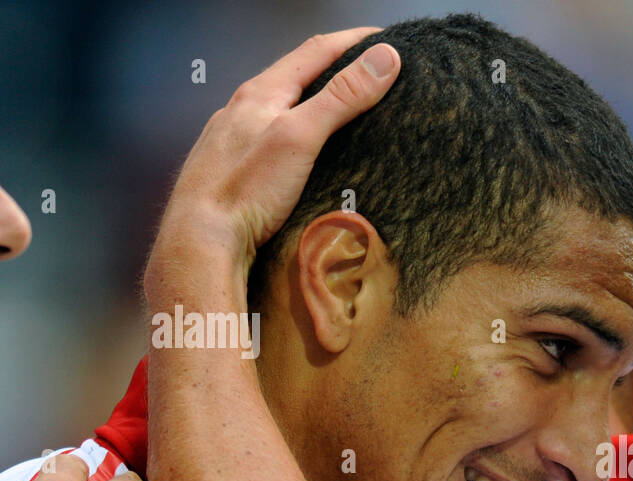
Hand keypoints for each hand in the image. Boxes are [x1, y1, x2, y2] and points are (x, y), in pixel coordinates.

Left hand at [144, 28, 400, 295]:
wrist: (199, 240)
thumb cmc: (244, 189)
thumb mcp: (301, 136)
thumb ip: (342, 96)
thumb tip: (384, 58)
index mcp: (259, 93)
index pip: (315, 51)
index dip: (352, 41)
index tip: (383, 39)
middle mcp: (241, 109)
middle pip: (294, 76)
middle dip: (332, 67)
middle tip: (366, 70)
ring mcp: (232, 138)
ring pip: (277, 107)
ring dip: (309, 100)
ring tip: (336, 108)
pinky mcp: (229, 168)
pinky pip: (266, 138)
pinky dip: (291, 132)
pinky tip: (297, 151)